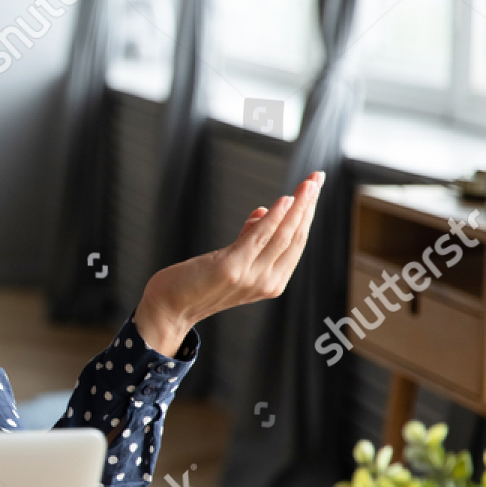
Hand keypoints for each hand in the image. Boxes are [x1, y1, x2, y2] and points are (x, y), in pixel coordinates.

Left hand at [133, 171, 323, 355]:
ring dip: (298, 207)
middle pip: (295, 237)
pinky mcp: (232, 269)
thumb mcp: (230, 260)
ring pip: (283, 235)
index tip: (313, 187)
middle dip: (308, 205)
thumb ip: (249, 239)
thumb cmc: (197, 283)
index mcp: (271, 281)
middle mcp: (267, 282)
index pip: (296, 242)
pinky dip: (273, 218)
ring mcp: (251, 277)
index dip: (308, 214)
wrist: (169, 309)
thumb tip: (263, 211)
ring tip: (308, 184)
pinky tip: (283, 201)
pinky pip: (259, 239)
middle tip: (316, 177)